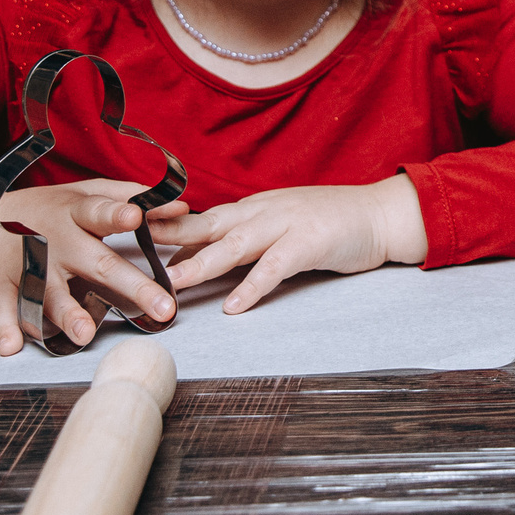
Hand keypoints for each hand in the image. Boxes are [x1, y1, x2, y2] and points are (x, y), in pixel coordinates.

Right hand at [0, 179, 183, 354]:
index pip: (100, 212)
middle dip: (131, 286)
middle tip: (162, 306)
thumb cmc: (43, 211)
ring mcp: (25, 266)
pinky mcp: (0, 288)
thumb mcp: (82, 194)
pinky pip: (5, 310)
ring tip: (85, 333)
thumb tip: (182, 206)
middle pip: (96, 264)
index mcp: (75, 213)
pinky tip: (11, 345)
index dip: (117, 214)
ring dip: (67, 314)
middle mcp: (54, 241)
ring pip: (50, 293)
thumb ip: (129, 197)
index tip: (137, 218)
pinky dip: (6, 328)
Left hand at [159, 175, 430, 314]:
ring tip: (174, 285)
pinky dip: (254, 287)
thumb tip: (203, 258)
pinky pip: (276, 267)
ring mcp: (288, 224)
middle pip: (209, 225)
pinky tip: (235, 306)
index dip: (168, 227)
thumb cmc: (333, 224)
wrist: (383, 214)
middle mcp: (264, 211)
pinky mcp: (311, 242)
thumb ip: (247, 239)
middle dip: (170, 240)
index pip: (204, 217)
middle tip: (135, 254)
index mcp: (255, 208)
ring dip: (202, 264)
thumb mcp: (283, 224)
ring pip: (235, 244)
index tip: (132, 236)